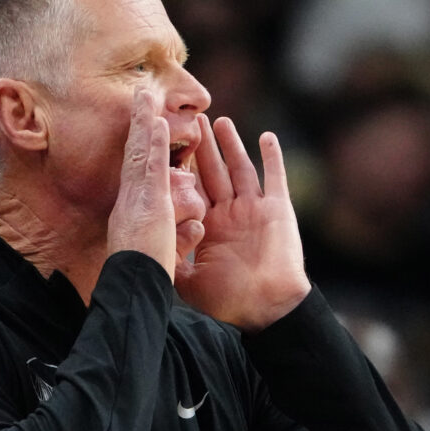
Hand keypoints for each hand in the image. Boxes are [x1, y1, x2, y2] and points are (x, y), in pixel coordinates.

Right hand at [106, 87, 177, 279]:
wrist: (133, 293)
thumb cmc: (147, 282)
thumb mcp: (168, 256)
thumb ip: (181, 238)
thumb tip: (196, 226)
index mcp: (137, 214)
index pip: (141, 175)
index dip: (142, 149)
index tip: (144, 128)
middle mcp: (131, 203)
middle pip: (135, 157)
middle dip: (138, 128)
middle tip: (140, 99)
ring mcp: (137, 202)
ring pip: (139, 156)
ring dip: (142, 126)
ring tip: (146, 98)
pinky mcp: (149, 204)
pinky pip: (151, 169)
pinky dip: (152, 145)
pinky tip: (156, 123)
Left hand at [176, 115, 310, 330]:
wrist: (266, 309)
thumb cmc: (229, 301)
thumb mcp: (189, 280)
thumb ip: (174, 261)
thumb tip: (152, 250)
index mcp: (210, 227)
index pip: (193, 190)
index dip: (182, 168)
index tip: (168, 146)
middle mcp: (230, 215)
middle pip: (214, 172)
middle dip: (203, 147)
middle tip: (192, 121)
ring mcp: (254, 210)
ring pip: (240, 168)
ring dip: (231, 145)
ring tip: (220, 121)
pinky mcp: (277, 210)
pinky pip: (275, 177)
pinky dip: (272, 157)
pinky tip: (266, 137)